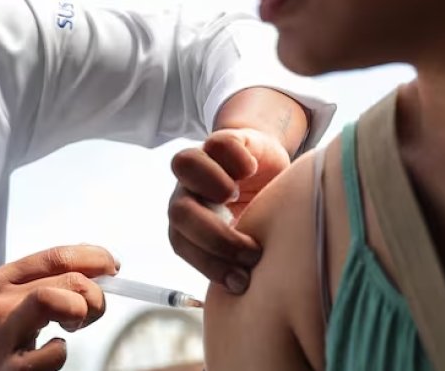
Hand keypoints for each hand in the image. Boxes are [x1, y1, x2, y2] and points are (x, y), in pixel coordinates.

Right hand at [0, 245, 117, 370]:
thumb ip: (33, 285)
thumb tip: (87, 270)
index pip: (57, 255)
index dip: (93, 257)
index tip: (111, 267)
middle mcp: (0, 300)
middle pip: (69, 278)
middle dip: (96, 294)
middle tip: (91, 313)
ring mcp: (3, 334)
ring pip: (59, 300)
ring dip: (80, 313)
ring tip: (72, 327)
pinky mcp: (9, 369)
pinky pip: (55, 353)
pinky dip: (60, 354)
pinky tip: (48, 356)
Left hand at [168, 127, 290, 293]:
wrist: (266, 164)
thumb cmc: (259, 212)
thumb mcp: (250, 239)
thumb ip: (239, 265)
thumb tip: (250, 305)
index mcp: (188, 221)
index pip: (180, 243)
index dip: (207, 265)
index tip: (240, 281)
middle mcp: (189, 191)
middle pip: (177, 211)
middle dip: (213, 237)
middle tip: (249, 251)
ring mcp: (205, 162)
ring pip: (182, 165)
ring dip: (208, 184)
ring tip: (235, 196)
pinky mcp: (226, 140)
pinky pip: (218, 143)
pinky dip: (235, 159)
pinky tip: (253, 172)